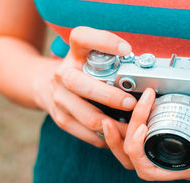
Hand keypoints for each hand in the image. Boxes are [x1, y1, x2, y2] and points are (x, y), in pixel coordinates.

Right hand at [32, 27, 134, 168]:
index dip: (104, 41)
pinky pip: (87, 133)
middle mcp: (63, 74)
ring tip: (133, 128)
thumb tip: (146, 76)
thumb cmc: (81, 71)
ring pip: (89, 116)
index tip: (126, 49)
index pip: (82, 38)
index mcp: (74, 54)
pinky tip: (120, 135)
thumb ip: (110, 62)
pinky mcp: (61, 118)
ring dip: (114, 125)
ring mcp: (60, 98)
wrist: (44, 85)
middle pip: (83, 85)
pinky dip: (106, 137)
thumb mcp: (90, 58)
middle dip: (111, 97)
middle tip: (132, 103)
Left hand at [121, 88, 189, 182]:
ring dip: (120, 134)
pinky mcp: (176, 140)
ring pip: (134, 152)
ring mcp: (173, 153)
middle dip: (120, 139)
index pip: (149, 170)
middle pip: (133, 161)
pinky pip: (146, 139)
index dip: (137, 150)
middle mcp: (174, 163)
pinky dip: (134, 126)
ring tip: (114, 111)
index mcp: (186, 169)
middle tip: (116, 114)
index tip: (141, 125)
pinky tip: (132, 110)